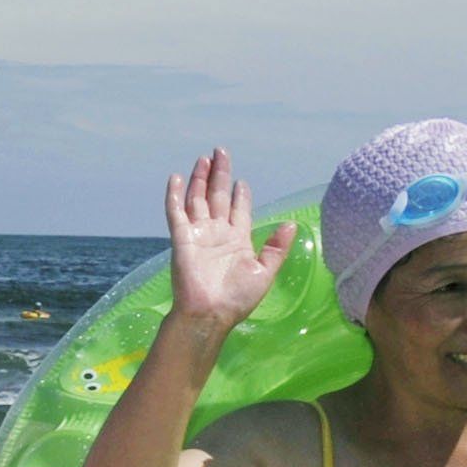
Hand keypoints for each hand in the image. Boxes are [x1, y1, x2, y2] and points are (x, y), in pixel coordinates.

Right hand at [160, 147, 296, 335]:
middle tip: (221, 152)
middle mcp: (217, 233)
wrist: (211, 314)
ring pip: (198, 199)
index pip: (238, 210)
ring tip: (204, 159)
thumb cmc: (238, 299)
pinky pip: (176, 212)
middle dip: (220, 175)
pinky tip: (176, 178)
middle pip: (218, 196)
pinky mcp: (182, 238)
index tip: (241, 181)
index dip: (240, 194)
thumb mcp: (266, 271)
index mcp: (237, 240)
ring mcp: (198, 234)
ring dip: (200, 179)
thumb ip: (277, 247)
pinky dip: (175, 195)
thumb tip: (291, 223)